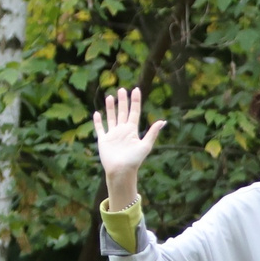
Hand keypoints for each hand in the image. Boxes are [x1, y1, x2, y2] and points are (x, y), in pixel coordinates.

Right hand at [92, 86, 165, 205]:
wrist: (121, 171)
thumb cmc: (134, 160)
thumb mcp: (145, 145)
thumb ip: (152, 133)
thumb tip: (162, 121)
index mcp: (132, 130)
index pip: (134, 112)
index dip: (135, 101)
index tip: (136, 90)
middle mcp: (122, 130)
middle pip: (123, 112)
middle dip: (123, 101)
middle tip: (122, 89)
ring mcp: (113, 135)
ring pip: (111, 117)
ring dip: (110, 108)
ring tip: (110, 96)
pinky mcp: (103, 140)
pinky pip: (100, 128)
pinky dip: (98, 121)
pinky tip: (96, 113)